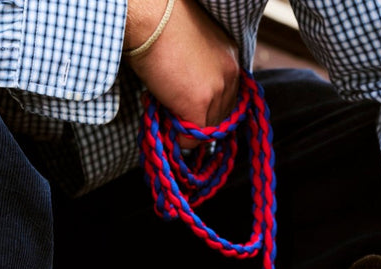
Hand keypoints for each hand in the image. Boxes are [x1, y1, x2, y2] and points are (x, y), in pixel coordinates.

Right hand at [124, 0, 239, 142]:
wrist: (150, 18)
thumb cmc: (161, 25)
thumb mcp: (192, 48)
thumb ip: (198, 72)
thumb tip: (184, 95)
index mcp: (230, 59)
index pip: (226, 98)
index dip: (206, 107)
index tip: (186, 105)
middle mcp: (230, 75)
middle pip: (220, 117)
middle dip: (197, 119)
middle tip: (172, 109)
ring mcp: (217, 91)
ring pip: (206, 130)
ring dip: (185, 126)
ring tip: (164, 108)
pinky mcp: (200, 105)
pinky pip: (192, 138)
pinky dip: (179, 138)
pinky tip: (164, 120)